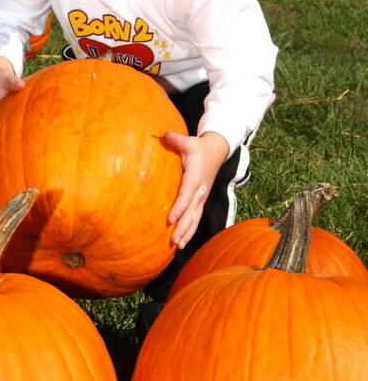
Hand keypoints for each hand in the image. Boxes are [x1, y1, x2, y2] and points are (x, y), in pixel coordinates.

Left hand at [165, 130, 228, 249]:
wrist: (216, 151)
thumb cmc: (198, 147)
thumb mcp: (188, 141)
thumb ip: (176, 139)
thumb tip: (164, 134)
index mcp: (195, 177)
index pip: (186, 194)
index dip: (179, 207)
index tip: (170, 218)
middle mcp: (200, 190)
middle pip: (191, 212)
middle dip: (183, 227)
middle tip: (173, 240)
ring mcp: (202, 197)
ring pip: (195, 219)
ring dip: (187, 233)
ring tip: (177, 246)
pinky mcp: (201, 201)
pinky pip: (196, 218)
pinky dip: (190, 230)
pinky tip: (182, 242)